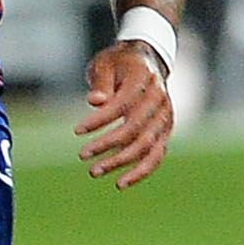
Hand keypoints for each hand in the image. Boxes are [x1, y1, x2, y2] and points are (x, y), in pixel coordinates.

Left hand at [75, 40, 172, 188]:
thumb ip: (101, 83)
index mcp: (143, 80)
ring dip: (120, 162)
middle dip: (107, 145)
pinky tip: (121, 183)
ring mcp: (166, 117)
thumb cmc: (119, 63)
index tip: (77, 131)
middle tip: (82, 156)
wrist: (147, 61)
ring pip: (147, 146)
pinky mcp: (166, 130)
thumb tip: (95, 102)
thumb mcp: (105, 64)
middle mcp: (159, 100)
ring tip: (94, 172)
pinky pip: (157, 155)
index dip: (100, 120)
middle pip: (135, 129)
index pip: (121, 105)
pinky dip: (141, 171)